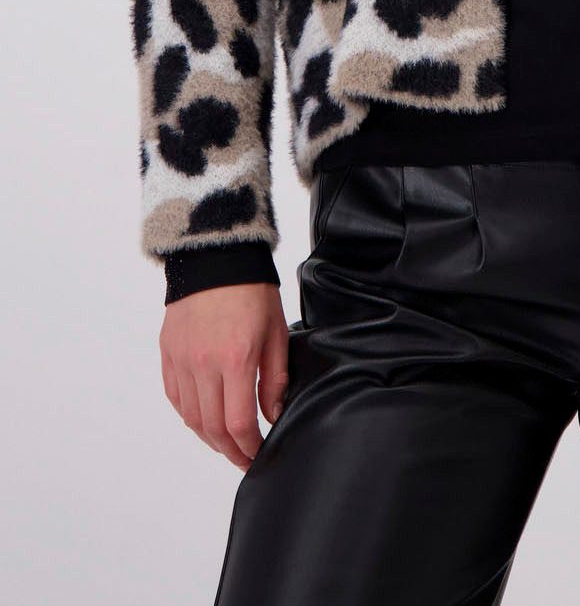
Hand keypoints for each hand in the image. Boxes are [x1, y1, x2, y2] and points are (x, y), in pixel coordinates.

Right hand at [160, 283, 290, 471]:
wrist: (216, 256)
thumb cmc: (251, 289)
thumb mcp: (276, 330)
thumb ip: (275, 378)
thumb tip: (273, 415)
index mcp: (235, 358)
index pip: (238, 423)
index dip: (249, 447)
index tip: (259, 454)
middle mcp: (203, 364)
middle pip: (212, 428)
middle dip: (231, 451)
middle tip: (244, 458)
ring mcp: (182, 360)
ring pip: (191, 417)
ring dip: (209, 438)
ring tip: (227, 443)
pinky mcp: (169, 353)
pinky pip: (176, 397)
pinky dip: (189, 415)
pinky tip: (204, 418)